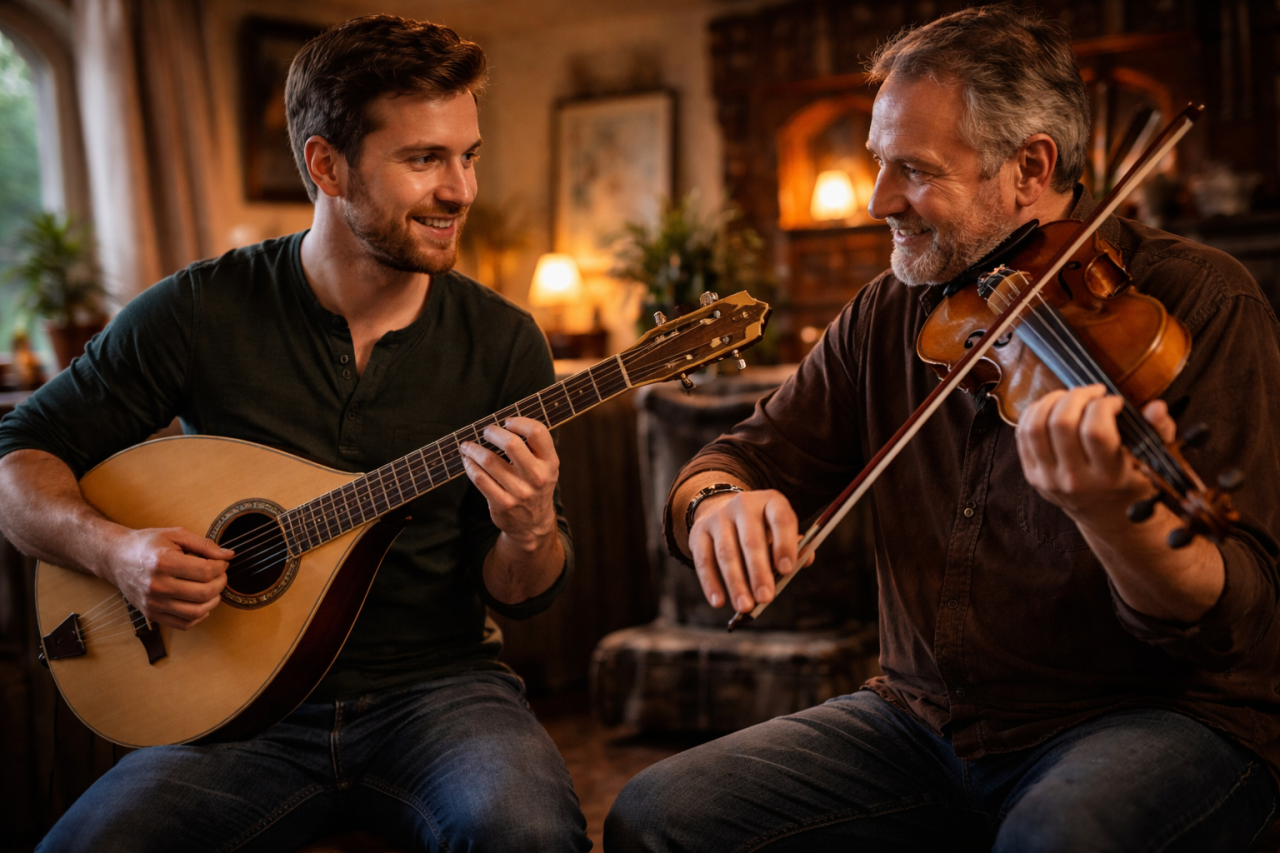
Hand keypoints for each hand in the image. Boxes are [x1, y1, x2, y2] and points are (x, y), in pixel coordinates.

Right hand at [104, 527, 232, 629]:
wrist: (115, 558)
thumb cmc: (146, 544)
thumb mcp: (175, 535)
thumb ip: (204, 544)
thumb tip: (229, 555)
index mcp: (164, 562)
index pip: (206, 572)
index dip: (221, 567)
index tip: (221, 562)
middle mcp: (157, 585)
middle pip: (204, 593)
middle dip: (221, 583)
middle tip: (220, 575)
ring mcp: (153, 603)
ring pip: (197, 612)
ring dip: (214, 601)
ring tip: (213, 589)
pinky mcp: (151, 614)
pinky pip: (184, 624)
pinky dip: (199, 616)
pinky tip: (201, 602)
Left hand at [460, 417, 558, 549]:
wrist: (533, 524)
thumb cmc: (536, 487)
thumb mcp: (546, 467)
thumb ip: (534, 446)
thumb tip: (505, 422)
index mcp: (550, 462)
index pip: (538, 432)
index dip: (519, 421)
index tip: (507, 422)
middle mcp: (537, 477)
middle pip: (511, 444)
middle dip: (492, 432)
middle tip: (485, 432)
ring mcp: (519, 492)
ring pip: (489, 460)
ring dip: (473, 449)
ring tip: (468, 446)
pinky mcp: (502, 504)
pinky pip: (479, 478)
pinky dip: (470, 466)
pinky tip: (468, 461)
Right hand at [688, 489, 812, 611]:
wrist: (720, 509)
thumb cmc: (760, 527)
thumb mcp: (779, 529)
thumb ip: (793, 547)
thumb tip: (804, 561)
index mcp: (770, 501)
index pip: (781, 519)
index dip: (785, 545)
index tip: (786, 570)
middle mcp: (743, 505)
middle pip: (751, 540)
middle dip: (759, 572)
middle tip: (765, 597)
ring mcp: (718, 517)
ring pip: (726, 553)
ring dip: (736, 583)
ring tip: (745, 606)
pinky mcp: (698, 532)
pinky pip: (703, 560)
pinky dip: (711, 583)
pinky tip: (719, 601)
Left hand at [1016, 384, 1175, 528]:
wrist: (1105, 515)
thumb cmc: (1131, 481)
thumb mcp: (1152, 461)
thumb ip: (1159, 431)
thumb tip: (1155, 407)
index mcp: (1108, 477)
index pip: (1095, 432)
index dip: (1103, 406)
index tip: (1114, 402)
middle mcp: (1075, 480)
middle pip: (1061, 423)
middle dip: (1077, 396)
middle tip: (1092, 392)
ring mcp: (1048, 478)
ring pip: (1036, 426)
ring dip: (1052, 400)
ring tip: (1071, 396)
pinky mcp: (1031, 474)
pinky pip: (1022, 434)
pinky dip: (1034, 412)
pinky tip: (1053, 406)